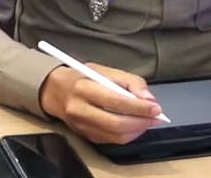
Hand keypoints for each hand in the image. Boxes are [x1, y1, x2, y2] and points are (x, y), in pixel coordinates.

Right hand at [39, 64, 162, 144]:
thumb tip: (149, 100)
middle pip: (116, 123)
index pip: (116, 101)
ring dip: (137, 130)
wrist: (54, 90)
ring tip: (147, 121)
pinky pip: (111, 140)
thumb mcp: (104, 70)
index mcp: (83, 88)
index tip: (156, 107)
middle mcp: (80, 109)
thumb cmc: (81, 77)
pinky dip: (128, 135)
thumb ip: (129, 81)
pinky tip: (134, 126)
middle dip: (141, 122)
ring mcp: (81, 126)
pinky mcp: (85, 136)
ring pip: (116, 136)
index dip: (139, 107)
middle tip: (156, 117)